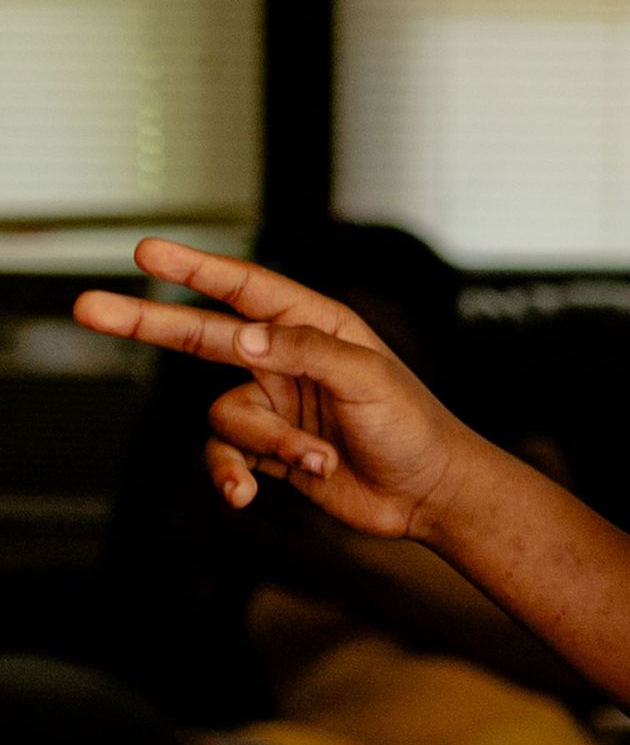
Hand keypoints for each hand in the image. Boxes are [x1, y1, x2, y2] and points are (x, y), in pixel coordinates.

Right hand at [74, 238, 471, 541]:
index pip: (246, 288)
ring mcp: (275, 406)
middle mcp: (286, 360)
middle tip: (88, 307)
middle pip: (202, 336)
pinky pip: (226, 456)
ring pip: (226, 416)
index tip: (147, 250)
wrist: (427, 493)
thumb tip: (242, 336)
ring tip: (315, 459)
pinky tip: (250, 493)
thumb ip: (305, 352)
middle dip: (148, 322)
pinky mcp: (270, 452)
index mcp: (315, 326)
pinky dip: (234, 474)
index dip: (196, 268)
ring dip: (266, 444)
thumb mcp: (367, 378)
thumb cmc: (413, 425)